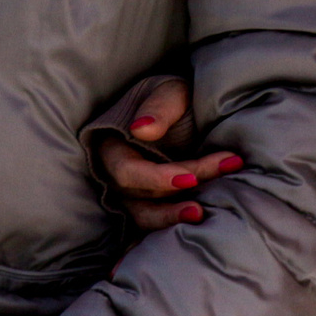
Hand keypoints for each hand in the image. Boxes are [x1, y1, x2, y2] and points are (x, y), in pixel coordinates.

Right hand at [93, 77, 242, 229]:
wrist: (180, 108)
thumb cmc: (170, 97)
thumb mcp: (168, 92)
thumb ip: (158, 107)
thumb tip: (141, 129)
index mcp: (113, 145)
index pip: (128, 171)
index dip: (157, 178)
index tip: (191, 178)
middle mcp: (117, 174)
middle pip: (140, 196)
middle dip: (172, 202)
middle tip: (203, 208)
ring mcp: (132, 192)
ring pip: (145, 216)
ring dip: (172, 219)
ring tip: (201, 216)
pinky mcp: (150, 203)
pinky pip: (157, 220)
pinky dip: (174, 224)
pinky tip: (199, 224)